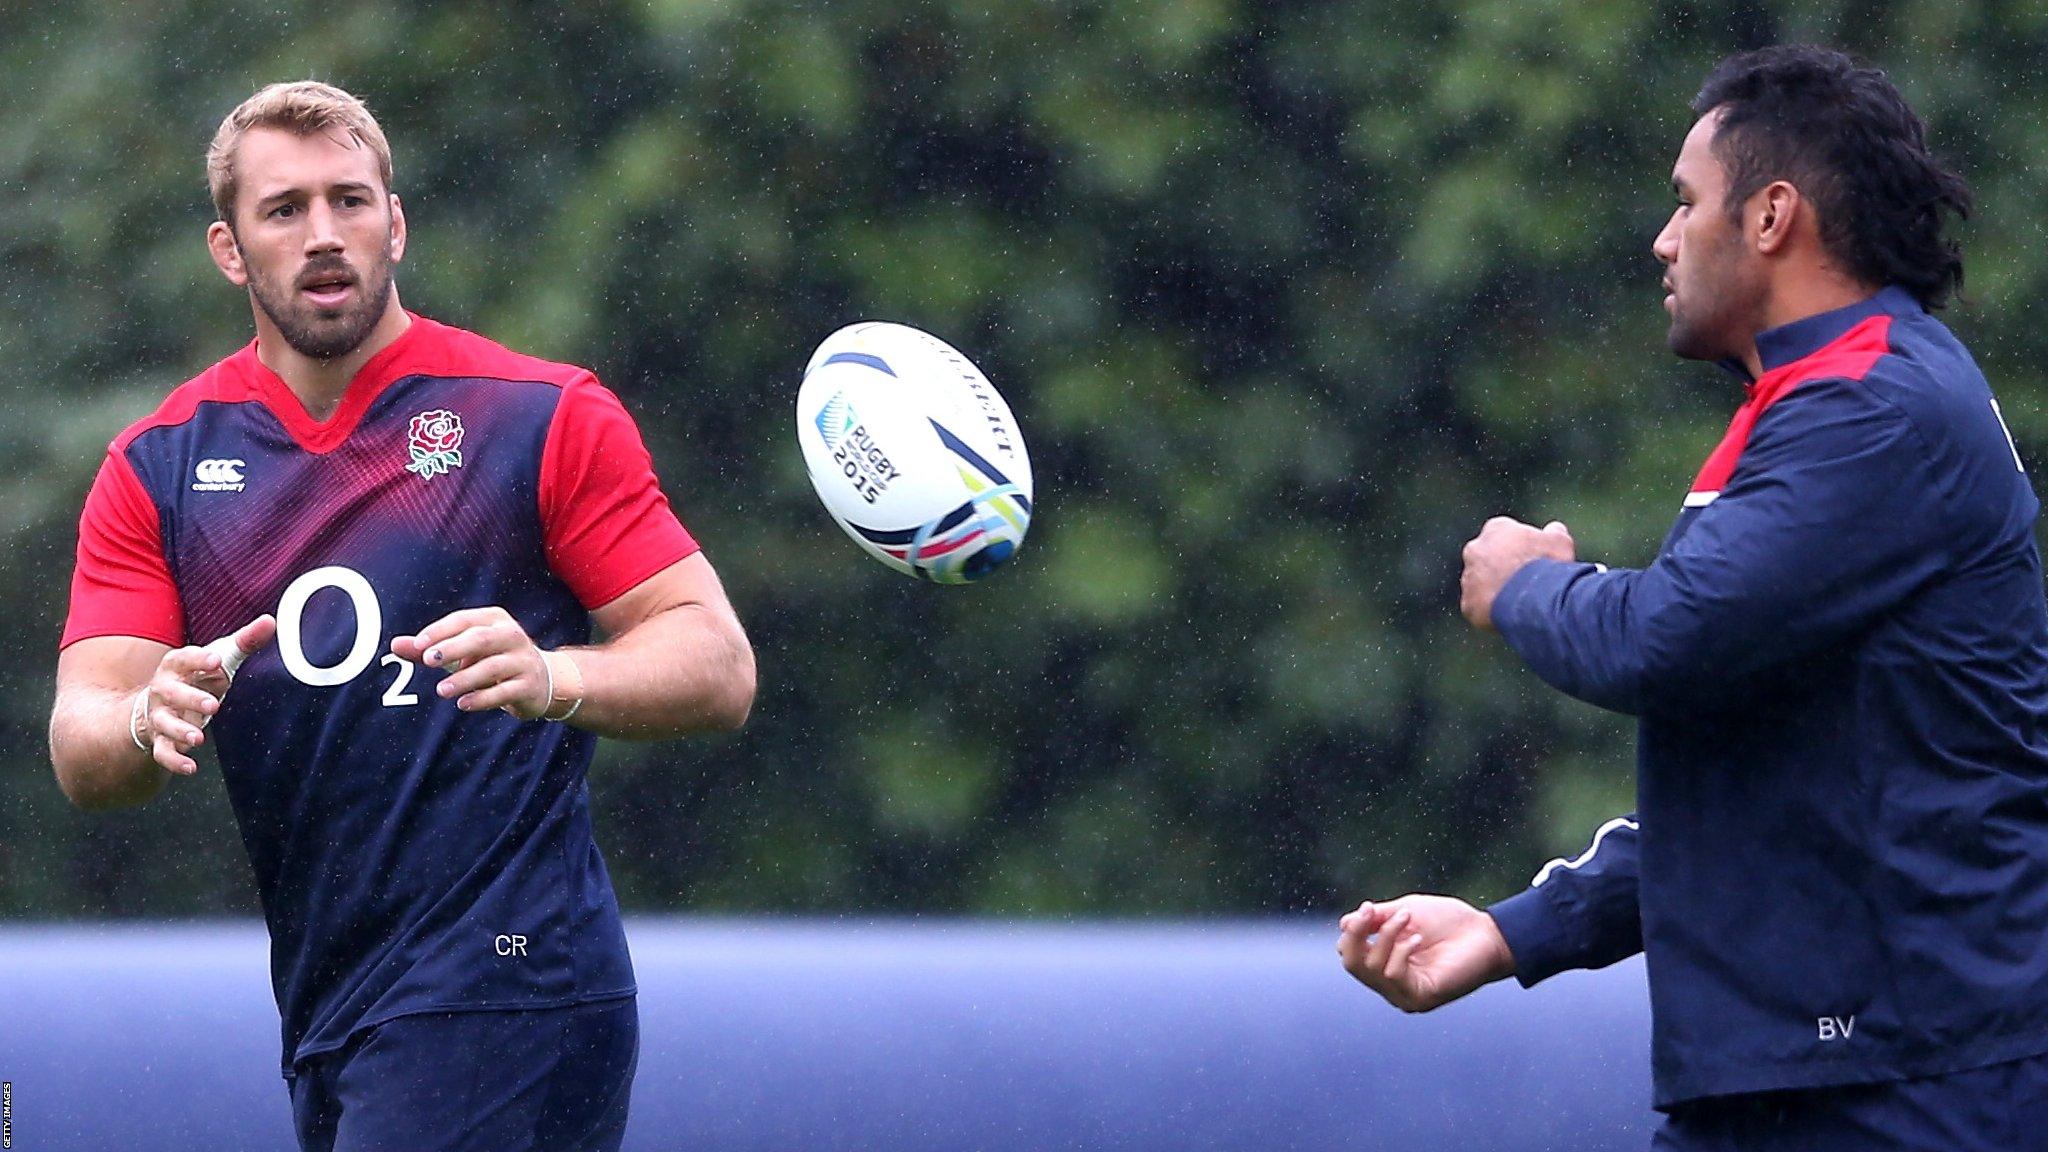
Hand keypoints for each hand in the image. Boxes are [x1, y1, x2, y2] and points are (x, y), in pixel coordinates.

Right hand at [140, 614, 275, 774]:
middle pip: (170, 692)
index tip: (216, 661)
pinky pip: (162, 752)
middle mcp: (163, 689)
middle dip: (190, 699)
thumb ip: (245, 641)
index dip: (198, 659)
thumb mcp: (220, 658)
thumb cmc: (198, 676)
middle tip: (213, 706)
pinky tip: (190, 768)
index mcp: (176, 665)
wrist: (162, 704)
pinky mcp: (160, 739)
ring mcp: (159, 715)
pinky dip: (173, 761)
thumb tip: (271, 621)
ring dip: (180, 731)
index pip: (183, 658)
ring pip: (164, 723)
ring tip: (198, 740)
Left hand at [392, 607, 551, 718]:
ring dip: (465, 679)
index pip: (464, 620)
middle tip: (428, 661)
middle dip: (453, 649)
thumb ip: (429, 647)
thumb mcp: (463, 651)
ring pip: (493, 667)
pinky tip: (464, 704)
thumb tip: (395, 644)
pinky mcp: (529, 685)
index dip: (441, 631)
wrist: (542, 679)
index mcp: (494, 620)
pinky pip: (505, 691)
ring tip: (441, 691)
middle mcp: (511, 636)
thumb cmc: (493, 660)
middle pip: (481, 639)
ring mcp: (523, 661)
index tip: (419, 645)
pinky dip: (483, 698)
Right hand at [1336, 894, 1515, 1012]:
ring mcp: (1405, 994)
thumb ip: (1375, 920)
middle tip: (1371, 911)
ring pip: (1371, 968)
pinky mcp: (1421, 998)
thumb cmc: (1450, 922)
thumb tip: (1344, 924)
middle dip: (1356, 934)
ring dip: (1386, 936)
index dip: (1353, 930)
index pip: (1350, 954)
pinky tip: (1417, 939)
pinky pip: (1393, 975)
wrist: (1487, 933)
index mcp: (1384, 962)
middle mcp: (1390, 983)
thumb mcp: (1404, 912)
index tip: (1369, 908)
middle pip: (1352, 964)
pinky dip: (1400, 952)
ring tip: (1407, 920)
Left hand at [1460, 517, 1574, 629]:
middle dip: (1501, 568)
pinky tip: (1507, 615)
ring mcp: (1469, 577)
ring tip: (1517, 601)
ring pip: (1480, 584)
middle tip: (1522, 582)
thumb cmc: (1547, 565)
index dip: (1519, 549)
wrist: (1534, 596)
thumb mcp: (1560, 542)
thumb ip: (1554, 533)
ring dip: (1494, 590)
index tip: (1531, 560)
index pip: (1503, 536)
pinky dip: (1489, 611)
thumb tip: (1554, 529)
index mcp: (1496, 529)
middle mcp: (1476, 550)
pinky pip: (1477, 607)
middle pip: (1487, 558)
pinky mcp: (1468, 603)